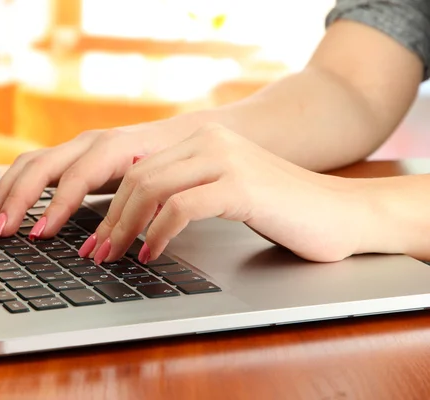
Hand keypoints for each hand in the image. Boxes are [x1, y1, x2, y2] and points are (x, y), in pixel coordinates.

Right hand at [0, 116, 200, 237]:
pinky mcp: (68, 154)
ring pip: (28, 163)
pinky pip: (31, 165)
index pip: (76, 177)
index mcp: (114, 148)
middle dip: (16, 199)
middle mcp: (89, 143)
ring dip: (5, 192)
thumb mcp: (164, 187)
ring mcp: (75, 146)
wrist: (180, 135)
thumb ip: (142, 212)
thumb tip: (118, 247)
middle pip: (40, 166)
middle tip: (0, 231)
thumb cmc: (173, 163)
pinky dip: (11, 186)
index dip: (56, 207)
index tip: (39, 234)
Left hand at [86, 123, 367, 263]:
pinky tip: (151, 254)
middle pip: (135, 178)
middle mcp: (208, 141)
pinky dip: (158, 234)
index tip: (91, 235)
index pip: (135, 167)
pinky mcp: (241, 186)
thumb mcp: (222, 191)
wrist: (341, 213)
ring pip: (151, 189)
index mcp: (199, 140)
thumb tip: (132, 216)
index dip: (105, 202)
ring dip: (124, 229)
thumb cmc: (279, 210)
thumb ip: (183, 190)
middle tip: (92, 253)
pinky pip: (182, 208)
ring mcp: (226, 160)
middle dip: (106, 220)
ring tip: (112, 257)